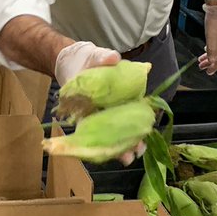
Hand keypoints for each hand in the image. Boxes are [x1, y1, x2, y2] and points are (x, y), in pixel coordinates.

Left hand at [55, 43, 145, 164]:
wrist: (68, 66)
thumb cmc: (89, 60)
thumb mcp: (98, 56)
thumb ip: (105, 57)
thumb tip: (114, 57)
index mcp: (124, 94)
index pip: (138, 108)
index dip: (144, 119)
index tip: (148, 128)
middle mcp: (116, 107)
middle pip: (129, 126)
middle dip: (135, 140)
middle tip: (137, 151)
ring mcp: (102, 116)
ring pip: (115, 135)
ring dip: (121, 148)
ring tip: (126, 159)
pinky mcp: (88, 121)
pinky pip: (95, 136)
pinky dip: (99, 146)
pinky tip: (103, 156)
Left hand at [201, 1, 216, 74]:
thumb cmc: (214, 21)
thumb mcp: (211, 37)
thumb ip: (212, 51)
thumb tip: (212, 62)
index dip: (214, 67)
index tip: (208, 72)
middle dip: (210, 63)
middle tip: (202, 68)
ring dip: (209, 56)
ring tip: (201, 60)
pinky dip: (211, 49)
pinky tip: (207, 49)